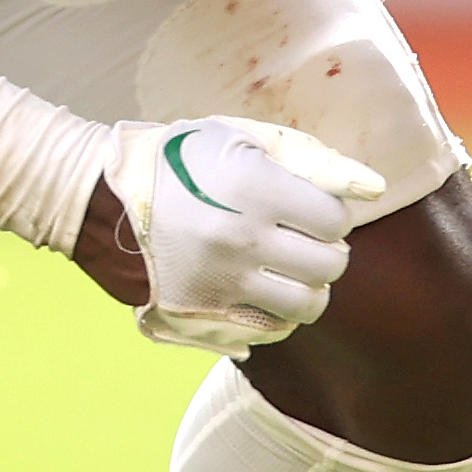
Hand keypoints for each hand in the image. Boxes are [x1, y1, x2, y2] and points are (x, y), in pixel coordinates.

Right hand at [107, 116, 390, 354]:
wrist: (96, 201)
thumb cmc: (176, 163)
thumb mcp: (239, 140)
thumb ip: (312, 160)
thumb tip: (375, 187)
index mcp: (255, 190)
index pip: (337, 220)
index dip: (331, 215)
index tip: (311, 210)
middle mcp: (241, 240)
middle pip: (330, 266)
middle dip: (326, 253)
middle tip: (305, 242)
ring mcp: (220, 281)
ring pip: (306, 305)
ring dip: (308, 289)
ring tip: (289, 271)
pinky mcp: (199, 312)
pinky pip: (268, 331)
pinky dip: (277, 316)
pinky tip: (262, 292)